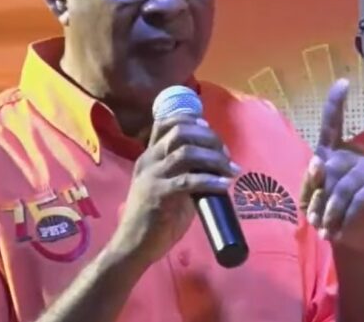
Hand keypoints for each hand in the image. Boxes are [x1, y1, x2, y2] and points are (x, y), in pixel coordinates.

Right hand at [110, 115, 239, 266]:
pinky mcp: (159, 194)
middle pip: (180, 132)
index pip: (164, 123)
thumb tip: (212, 166)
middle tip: (226, 154)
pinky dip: (210, 180)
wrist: (132, 246)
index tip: (208, 126)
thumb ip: (183, 174)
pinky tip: (224, 184)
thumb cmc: (152, 219)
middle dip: (209, 138)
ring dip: (214, 158)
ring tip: (231, 169)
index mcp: (149, 156)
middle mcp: (149, 160)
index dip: (189, 119)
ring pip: (186, 152)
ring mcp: (152, 176)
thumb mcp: (167, 188)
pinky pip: (188, 181)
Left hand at [299, 79, 363, 251]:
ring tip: (324, 229)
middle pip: (328, 167)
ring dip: (329, 212)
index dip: (336, 103)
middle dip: (317, 196)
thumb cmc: (329, 213)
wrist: (355, 240)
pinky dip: (345, 219)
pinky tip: (340, 231)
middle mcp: (354, 153)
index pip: (332, 123)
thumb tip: (318, 162)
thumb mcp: (312, 197)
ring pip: (341, 186)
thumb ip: (311, 180)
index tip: (342, 82)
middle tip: (314, 219)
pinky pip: (358, 199)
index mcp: (333, 151)